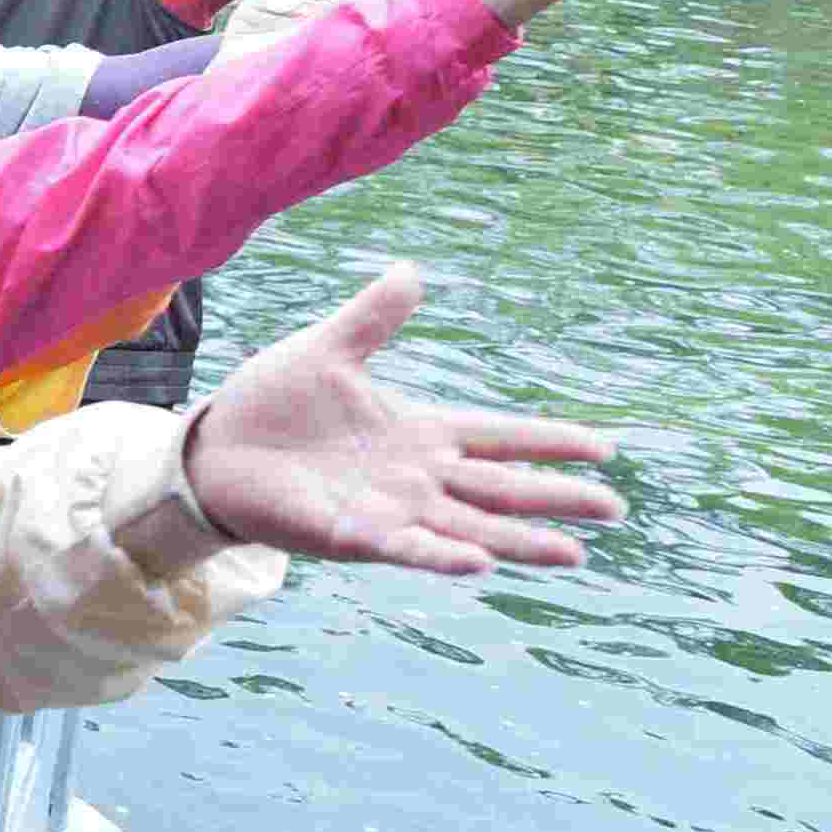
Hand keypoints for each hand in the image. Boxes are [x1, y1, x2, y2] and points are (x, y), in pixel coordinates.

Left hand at [184, 262, 622, 574]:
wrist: (215, 446)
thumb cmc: (273, 402)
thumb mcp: (328, 349)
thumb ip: (374, 318)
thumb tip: (413, 269)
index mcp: (417, 431)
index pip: (498, 435)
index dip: (549, 442)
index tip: (605, 447)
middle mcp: (415, 477)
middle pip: (501, 487)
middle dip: (556, 497)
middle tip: (616, 508)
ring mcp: (388, 509)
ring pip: (469, 528)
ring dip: (518, 541)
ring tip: (573, 551)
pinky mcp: (350, 534)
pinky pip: (404, 548)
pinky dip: (441, 554)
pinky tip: (480, 562)